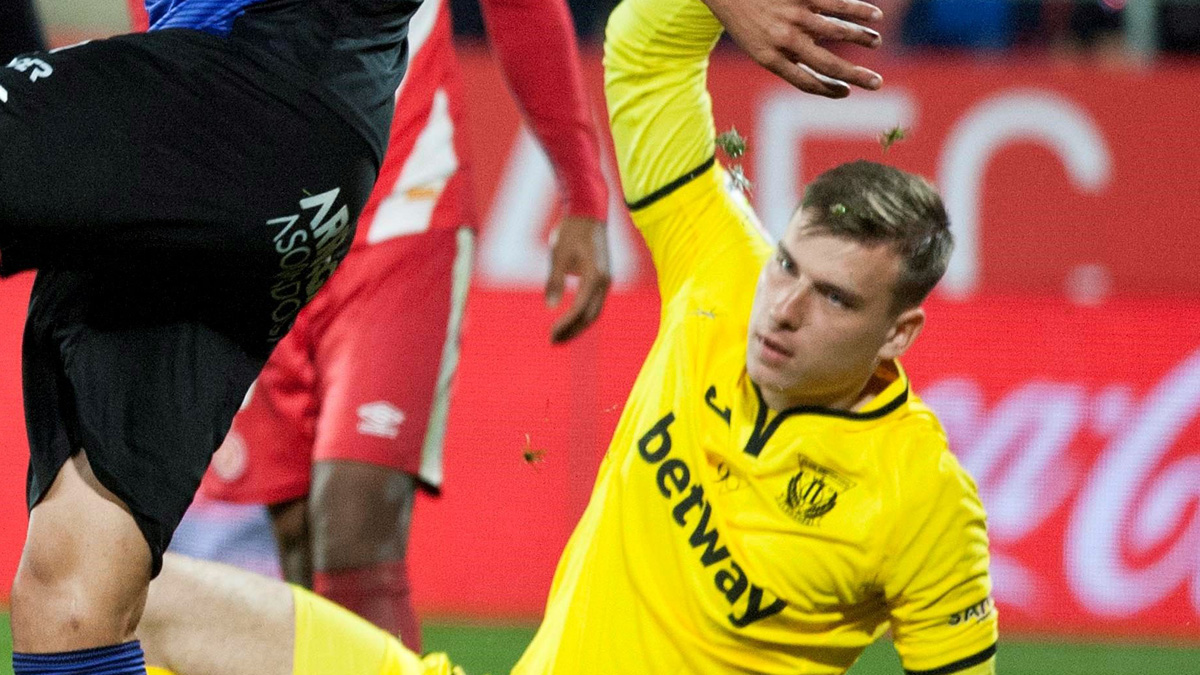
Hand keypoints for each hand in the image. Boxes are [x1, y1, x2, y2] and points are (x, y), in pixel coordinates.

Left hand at [545, 215, 610, 342]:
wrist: (588, 212)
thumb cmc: (572, 231)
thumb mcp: (558, 255)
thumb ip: (554, 281)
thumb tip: (550, 306)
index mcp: (595, 276)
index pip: (580, 308)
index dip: (566, 324)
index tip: (551, 333)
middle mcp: (605, 282)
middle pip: (590, 316)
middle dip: (572, 330)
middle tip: (553, 341)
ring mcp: (606, 281)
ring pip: (594, 312)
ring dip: (577, 325)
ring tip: (560, 336)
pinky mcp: (603, 278)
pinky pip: (594, 303)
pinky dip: (582, 315)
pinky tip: (568, 320)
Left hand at [701, 0, 884, 97]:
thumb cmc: (745, 19)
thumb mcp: (756, 46)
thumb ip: (784, 59)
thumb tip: (819, 74)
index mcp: (771, 59)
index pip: (806, 82)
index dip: (829, 90)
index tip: (846, 92)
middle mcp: (785, 40)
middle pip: (829, 64)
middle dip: (856, 76)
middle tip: (877, 83)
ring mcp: (796, 17)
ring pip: (838, 31)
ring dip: (861, 38)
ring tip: (876, 43)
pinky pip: (838, 4)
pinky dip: (859, 11)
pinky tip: (875, 16)